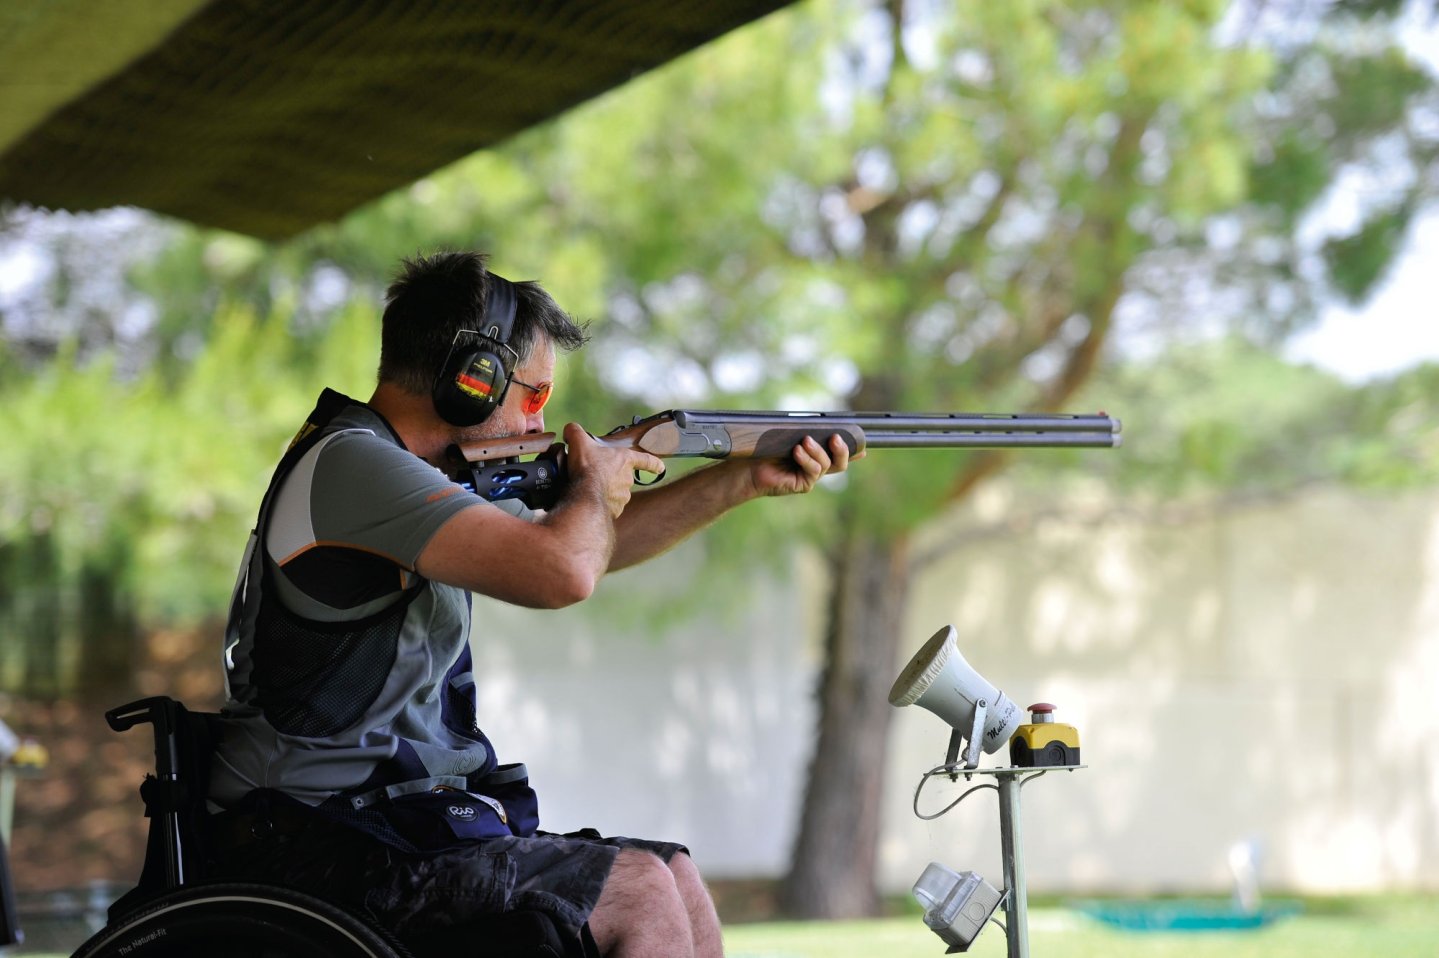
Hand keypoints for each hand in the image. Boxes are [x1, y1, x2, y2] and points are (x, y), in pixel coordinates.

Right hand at [563, 423, 665, 517]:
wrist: (584, 496)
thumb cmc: (587, 468)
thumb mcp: (579, 442)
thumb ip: (576, 432)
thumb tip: (571, 429)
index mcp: (624, 460)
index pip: (645, 460)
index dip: (653, 463)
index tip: (661, 468)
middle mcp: (627, 479)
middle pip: (624, 477)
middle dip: (612, 476)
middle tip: (596, 474)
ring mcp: (623, 497)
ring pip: (616, 492)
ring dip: (606, 490)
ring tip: (589, 488)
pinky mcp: (615, 511)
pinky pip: (609, 506)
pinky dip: (600, 503)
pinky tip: (588, 500)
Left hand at [744, 433, 860, 497]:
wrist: (748, 468)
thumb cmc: (766, 449)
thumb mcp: (790, 436)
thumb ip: (807, 432)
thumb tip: (820, 425)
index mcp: (815, 454)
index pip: (838, 452)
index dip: (854, 450)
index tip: (864, 446)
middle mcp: (816, 467)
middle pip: (841, 462)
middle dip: (843, 449)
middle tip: (836, 437)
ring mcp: (811, 477)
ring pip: (827, 464)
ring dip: (818, 451)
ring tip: (804, 441)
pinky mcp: (803, 485)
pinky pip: (813, 471)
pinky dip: (807, 460)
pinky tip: (797, 451)